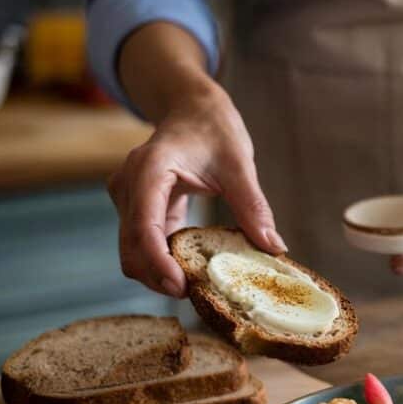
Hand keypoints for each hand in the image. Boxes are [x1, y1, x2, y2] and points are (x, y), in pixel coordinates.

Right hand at [106, 84, 284, 296]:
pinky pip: (143, 244)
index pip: (144, 225)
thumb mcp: (239, 163)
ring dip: (159, 273)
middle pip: (132, 247)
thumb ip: (253, 205)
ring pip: (132, 251)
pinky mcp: (137, 209)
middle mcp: (129, 185)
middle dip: (158, 276)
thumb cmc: (213, 128)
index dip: (158, 262)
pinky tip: (190, 270)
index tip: (180, 286)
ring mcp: (128, 198)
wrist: (192, 108)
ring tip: (196, 285)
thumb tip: (273, 247)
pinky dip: (162, 262)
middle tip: (196, 295)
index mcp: (150, 168)